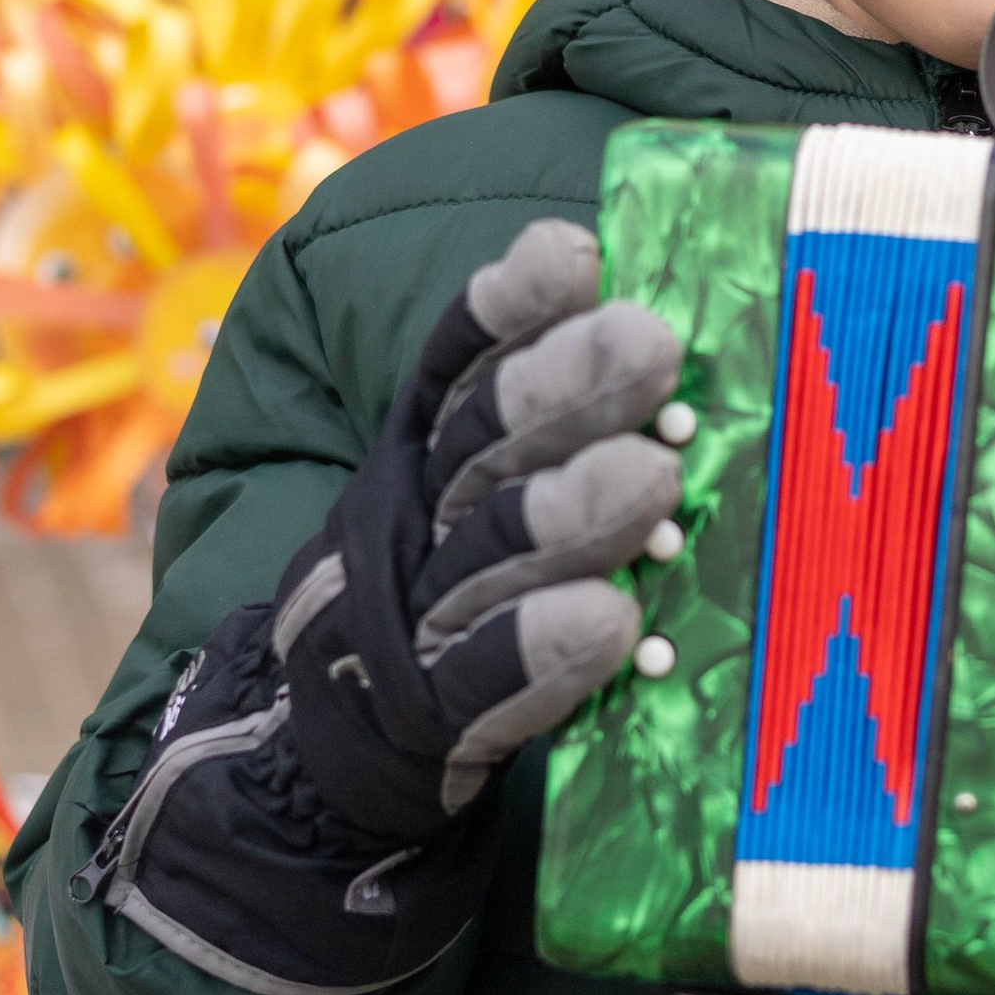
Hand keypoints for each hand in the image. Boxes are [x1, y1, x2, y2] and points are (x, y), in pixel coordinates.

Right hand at [275, 220, 682, 838]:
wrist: (338, 740)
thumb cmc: (457, 586)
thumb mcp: (483, 487)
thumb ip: (554, 415)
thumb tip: (649, 306)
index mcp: (425, 451)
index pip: (460, 363)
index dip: (509, 307)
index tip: (572, 254)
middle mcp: (414, 519)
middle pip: (485, 445)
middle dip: (567, 389)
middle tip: (653, 342)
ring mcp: (416, 616)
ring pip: (494, 553)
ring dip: (572, 512)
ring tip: (655, 473)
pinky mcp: (432, 716)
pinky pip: (487, 680)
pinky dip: (543, 650)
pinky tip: (615, 623)